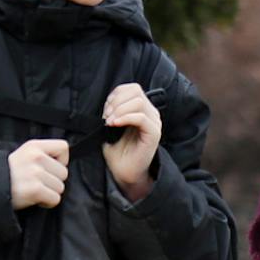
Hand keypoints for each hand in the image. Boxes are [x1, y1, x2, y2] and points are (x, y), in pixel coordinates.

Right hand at [9, 138, 69, 209]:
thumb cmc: (8, 174)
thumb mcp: (24, 154)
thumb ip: (43, 155)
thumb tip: (63, 163)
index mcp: (34, 146)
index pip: (64, 147)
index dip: (61, 160)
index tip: (50, 167)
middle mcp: (36, 157)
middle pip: (64, 172)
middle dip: (54, 180)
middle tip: (38, 183)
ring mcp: (35, 173)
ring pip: (60, 187)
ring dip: (50, 192)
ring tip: (35, 190)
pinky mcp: (35, 189)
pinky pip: (55, 199)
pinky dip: (48, 202)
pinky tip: (36, 198)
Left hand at [102, 82, 162, 201]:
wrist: (124, 172)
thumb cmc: (118, 151)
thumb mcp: (112, 125)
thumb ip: (114, 110)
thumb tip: (109, 101)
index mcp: (143, 109)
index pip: (133, 88)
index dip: (116, 94)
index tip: (106, 108)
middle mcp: (151, 114)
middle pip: (136, 92)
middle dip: (116, 101)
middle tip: (106, 116)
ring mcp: (154, 124)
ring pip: (139, 102)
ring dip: (119, 110)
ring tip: (109, 122)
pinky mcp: (154, 134)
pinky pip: (141, 118)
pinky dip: (125, 118)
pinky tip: (114, 125)